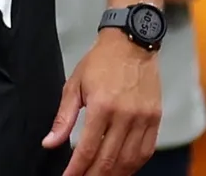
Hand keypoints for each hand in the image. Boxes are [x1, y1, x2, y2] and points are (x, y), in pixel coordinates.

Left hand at [43, 28, 161, 175]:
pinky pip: (146, 150)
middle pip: (110, 159)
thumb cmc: (99, 62)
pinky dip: (134, 164)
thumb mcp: (74, 85)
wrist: (131, 44)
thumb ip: (63, 118)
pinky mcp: (156, 119)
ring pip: (130, 159)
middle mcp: (126, 116)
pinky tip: (122, 169)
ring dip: (115, 174)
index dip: (77, 168)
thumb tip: (49, 142)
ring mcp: (144, 118)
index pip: (88, 148)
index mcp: (102, 106)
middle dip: (94, 175)